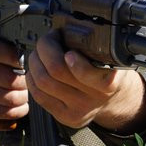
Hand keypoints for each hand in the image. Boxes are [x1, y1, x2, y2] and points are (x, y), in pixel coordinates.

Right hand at [0, 37, 27, 129]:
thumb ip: (13, 50)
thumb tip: (34, 59)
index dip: (16, 59)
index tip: (24, 64)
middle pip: (10, 79)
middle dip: (25, 84)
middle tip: (28, 83)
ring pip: (11, 98)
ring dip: (23, 98)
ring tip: (24, 93)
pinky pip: (7, 112)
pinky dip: (19, 110)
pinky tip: (20, 105)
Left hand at [26, 31, 145, 132]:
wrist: (113, 99)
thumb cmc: (108, 70)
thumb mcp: (111, 57)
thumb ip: (94, 47)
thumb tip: (66, 28)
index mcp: (109, 81)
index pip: (89, 75)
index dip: (75, 63)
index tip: (68, 51)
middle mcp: (94, 98)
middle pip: (56, 72)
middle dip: (45, 48)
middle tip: (48, 39)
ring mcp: (78, 110)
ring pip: (42, 82)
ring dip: (35, 61)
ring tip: (40, 52)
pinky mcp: (64, 116)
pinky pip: (38, 95)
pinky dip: (32, 78)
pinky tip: (37, 69)